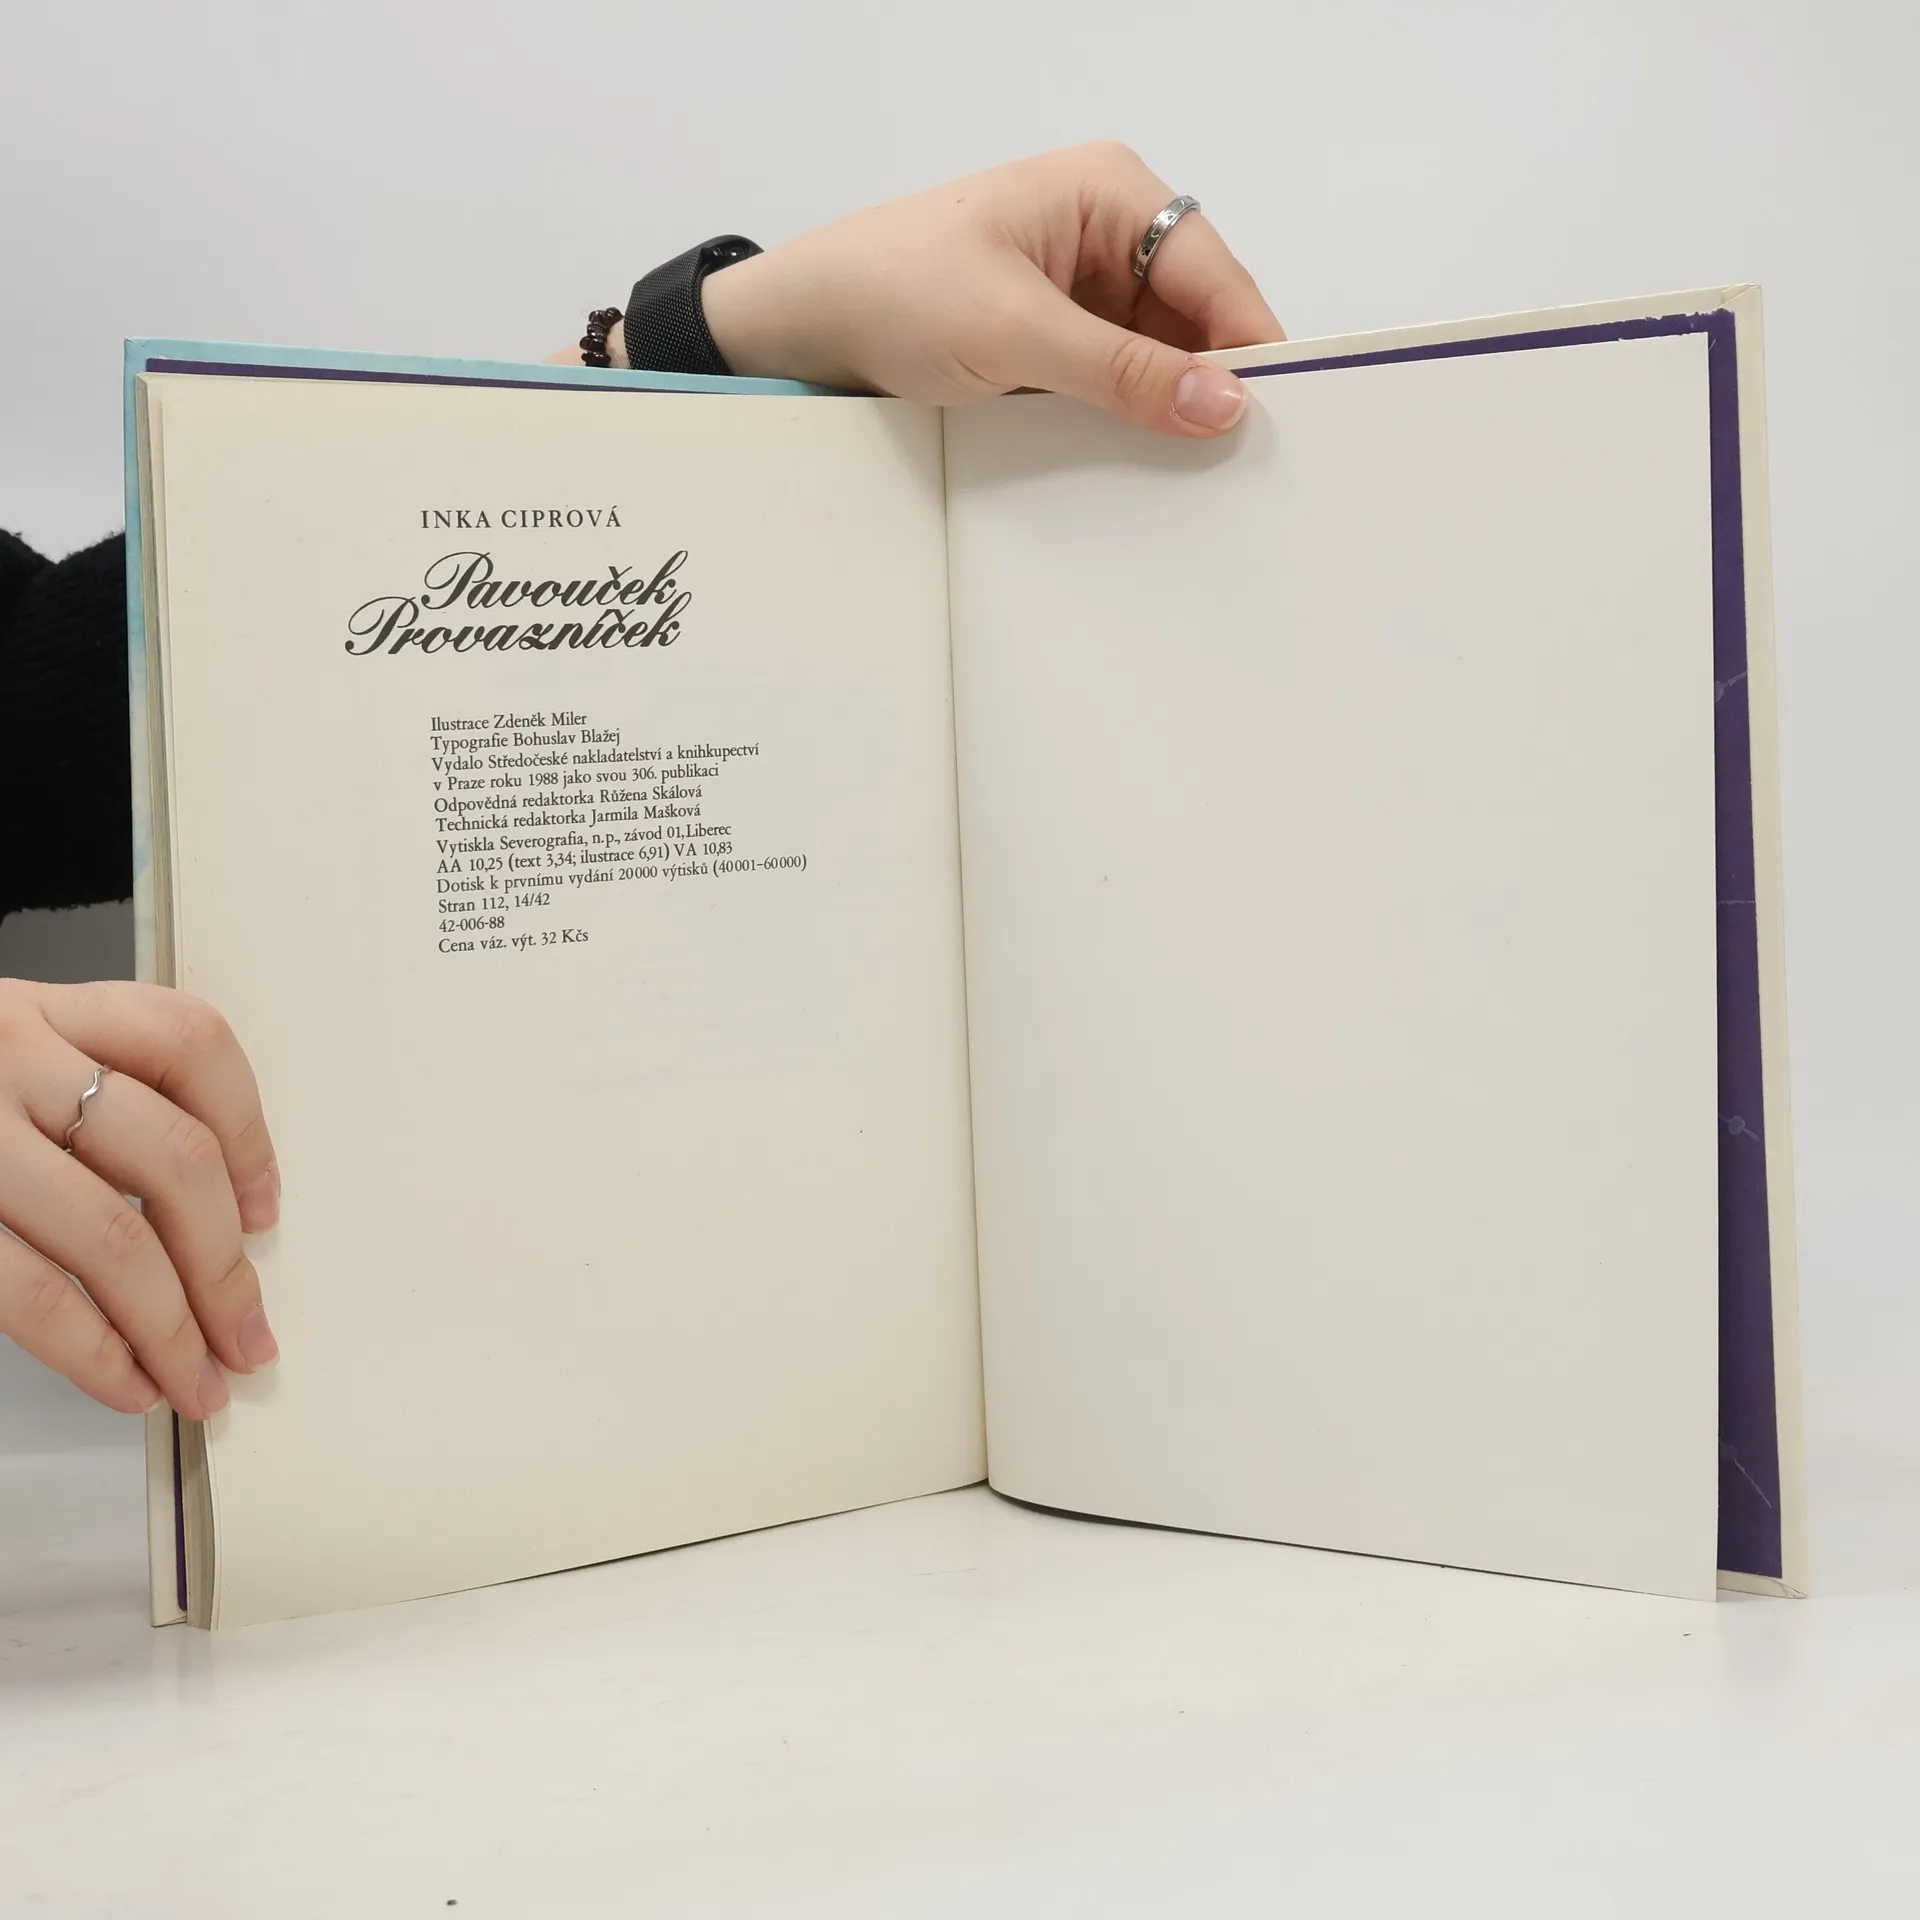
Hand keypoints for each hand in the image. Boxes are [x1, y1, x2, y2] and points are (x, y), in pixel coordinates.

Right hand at [0, 980, 279, 1418]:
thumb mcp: (4, 1056)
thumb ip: (90, 1097)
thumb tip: (219, 1216)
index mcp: (43, 1010)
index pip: (190, 1042)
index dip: (249, 1132)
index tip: (265, 1211)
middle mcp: (10, 1058)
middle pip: (171, 1156)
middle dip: (224, 1267)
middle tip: (249, 1338)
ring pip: (110, 1236)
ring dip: (172, 1328)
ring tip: (199, 1383)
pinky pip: (32, 1292)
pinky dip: (94, 1351)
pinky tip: (126, 1382)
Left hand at [576, 143, 1283, 437]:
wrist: (803, 325)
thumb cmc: (895, 291)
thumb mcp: (1015, 333)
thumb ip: (1123, 371)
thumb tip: (1222, 405)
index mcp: (1110, 194)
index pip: (1215, 274)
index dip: (1251, 349)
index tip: (1280, 426)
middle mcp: (1108, 234)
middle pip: (1196, 319)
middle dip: (1210, 386)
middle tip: (1239, 470)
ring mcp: (1080, 291)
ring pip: (1158, 359)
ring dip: (1166, 412)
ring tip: (1194, 482)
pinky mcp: (1053, 341)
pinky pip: (1114, 383)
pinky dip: (1126, 422)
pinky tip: (1139, 469)